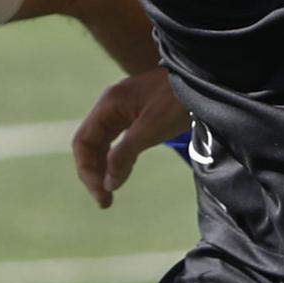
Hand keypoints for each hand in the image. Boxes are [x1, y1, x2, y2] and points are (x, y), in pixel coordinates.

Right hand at [72, 67, 190, 208]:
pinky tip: (122, 172)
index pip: (83, 142)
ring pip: (103, 143)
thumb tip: (108, 184)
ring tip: (110, 193)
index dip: (87, 171)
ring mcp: (123, 110)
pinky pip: (118, 140)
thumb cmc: (175, 101)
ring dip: (104, 168)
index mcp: (108, 105)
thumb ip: (124, 155)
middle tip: (105, 201)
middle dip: (94, 173)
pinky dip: (117, 158)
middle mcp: (111, 106)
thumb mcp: (149, 130)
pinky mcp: (137, 115)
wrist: (200, 81)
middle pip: (91, 144)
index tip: (101, 193)